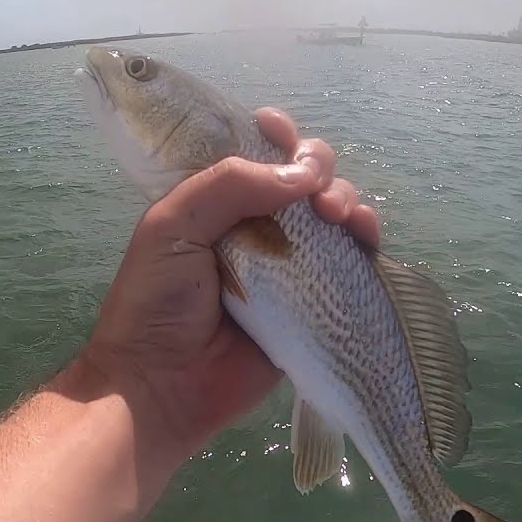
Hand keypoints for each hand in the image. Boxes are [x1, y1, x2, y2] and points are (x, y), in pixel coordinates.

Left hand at [81, 107, 380, 453]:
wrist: (163, 386)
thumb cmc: (156, 302)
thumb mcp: (173, 226)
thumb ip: (230, 185)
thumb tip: (303, 174)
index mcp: (216, 204)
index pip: (256, 154)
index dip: (276, 136)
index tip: (281, 135)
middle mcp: (256, 228)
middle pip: (304, 178)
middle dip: (318, 167)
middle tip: (316, 193)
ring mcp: (288, 267)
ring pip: (333, 217)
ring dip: (346, 200)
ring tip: (339, 216)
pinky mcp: (314, 306)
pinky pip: (351, 267)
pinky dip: (366, 244)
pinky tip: (366, 237)